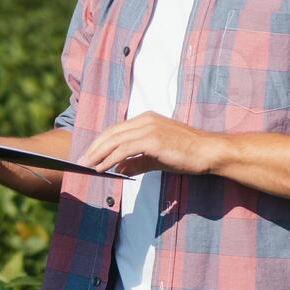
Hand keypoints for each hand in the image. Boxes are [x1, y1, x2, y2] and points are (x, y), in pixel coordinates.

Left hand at [75, 111, 219, 177]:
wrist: (209, 152)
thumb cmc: (188, 154)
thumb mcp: (158, 158)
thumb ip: (138, 162)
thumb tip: (120, 169)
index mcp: (147, 119)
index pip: (116, 130)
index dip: (100, 142)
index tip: (88, 155)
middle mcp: (145, 120)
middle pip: (111, 133)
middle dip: (93, 148)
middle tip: (80, 162)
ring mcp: (149, 128)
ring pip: (114, 140)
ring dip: (97, 154)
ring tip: (86, 166)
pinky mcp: (152, 140)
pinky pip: (124, 150)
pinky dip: (110, 159)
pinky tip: (102, 168)